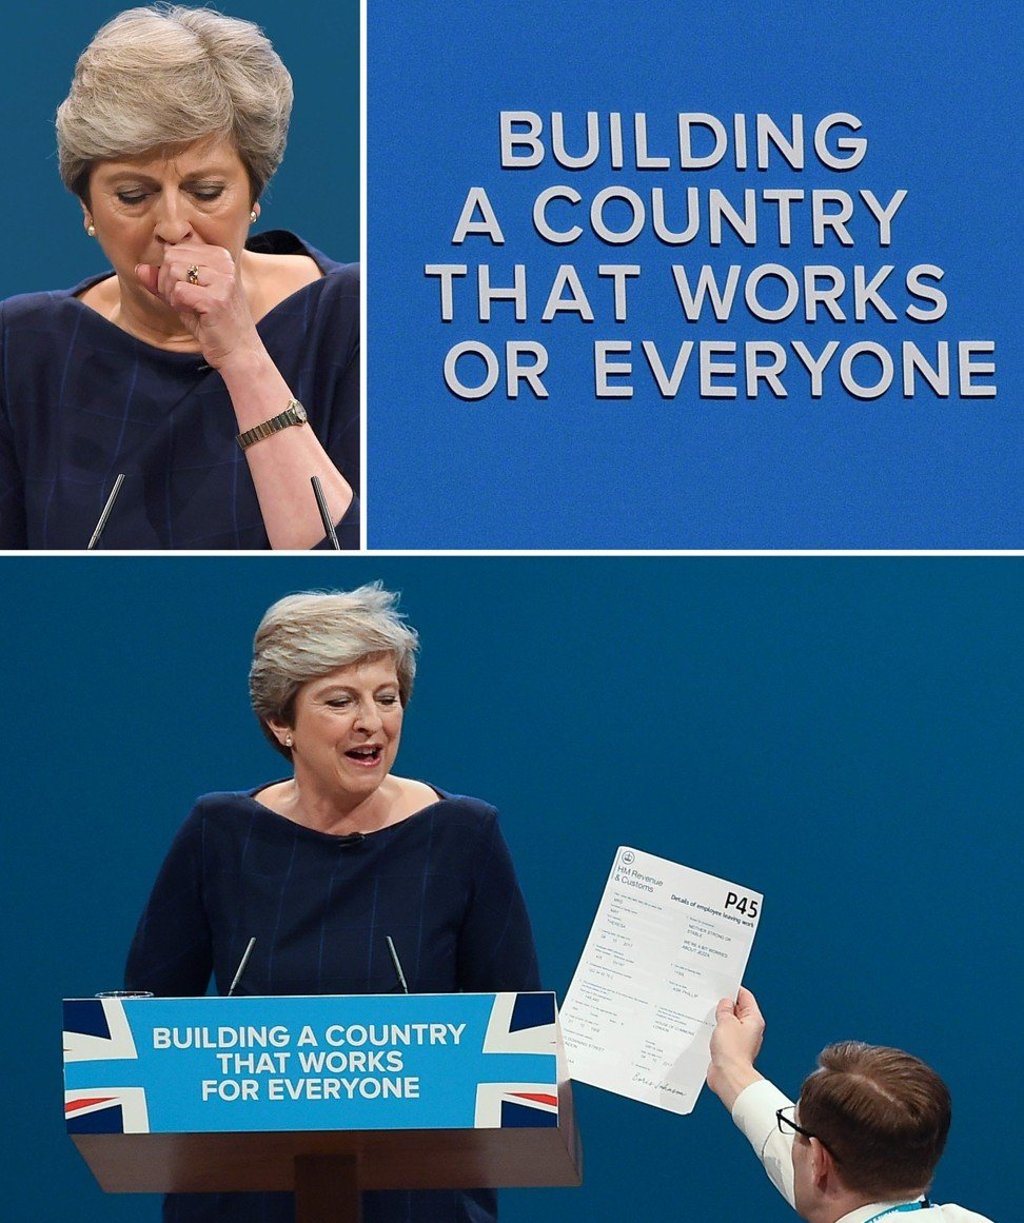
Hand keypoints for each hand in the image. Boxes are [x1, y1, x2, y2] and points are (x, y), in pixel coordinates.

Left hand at [135, 239, 261, 370]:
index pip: (175, 249)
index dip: (170, 272)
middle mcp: (224, 262)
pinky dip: (178, 305)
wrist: (239, 352)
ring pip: (173, 271)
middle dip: (167, 282)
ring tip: (190, 308)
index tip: (186, 291)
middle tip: (185, 302)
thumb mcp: (186, 297)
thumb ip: (163, 281)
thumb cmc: (214, 324)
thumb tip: (139, 268)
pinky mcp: (216, 299)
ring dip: (172, 294)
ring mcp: (223, 280)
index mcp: (220, 256)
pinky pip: (178, 291)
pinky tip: (194, 314)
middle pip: (172, 257)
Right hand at [707, 986, 765, 1110]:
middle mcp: (749, 1029)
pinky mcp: (731, 1049)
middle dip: (724, 1004)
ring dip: (718, 1019)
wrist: (729, 1077)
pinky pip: (723, 1035)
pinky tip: (706, 1029)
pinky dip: (716, 1031)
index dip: (734, 989)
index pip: (745, 997)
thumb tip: (725, 1003)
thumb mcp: (726, 1022)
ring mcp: (740, 1040)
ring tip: (707, 1013)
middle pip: (737, 1010)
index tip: (722, 984)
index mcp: (753, 1020)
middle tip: (711, 997)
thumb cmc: (732, 1052)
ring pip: (729, 1023)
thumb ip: (725, 1010)